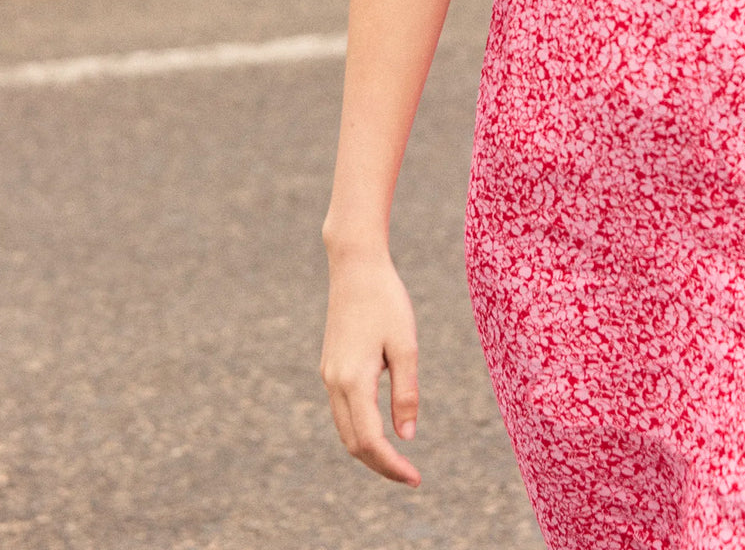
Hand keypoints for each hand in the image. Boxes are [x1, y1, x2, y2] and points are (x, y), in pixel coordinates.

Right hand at [320, 250, 420, 485]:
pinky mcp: (331, 366)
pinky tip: (381, 428)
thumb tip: (406, 436)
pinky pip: (342, 410)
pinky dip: (360, 428)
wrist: (355, 266)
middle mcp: (334, 382)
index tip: (416, 479)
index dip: (392, 466)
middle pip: (353, 443)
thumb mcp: (405, 345)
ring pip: (345, 429)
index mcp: (353, 380)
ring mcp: (329, 374)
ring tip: (398, 459)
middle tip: (411, 476)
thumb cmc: (386, 300)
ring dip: (369, 449)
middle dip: (381, 464)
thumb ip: (406, 392)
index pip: (370, 441)